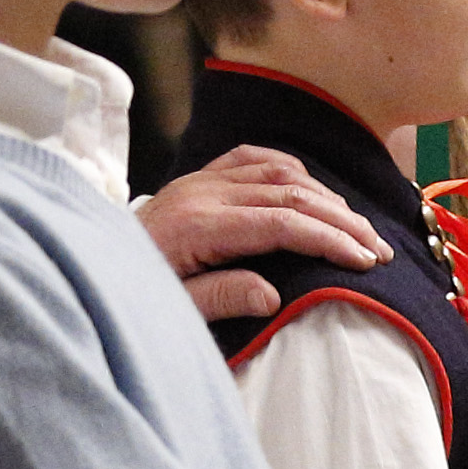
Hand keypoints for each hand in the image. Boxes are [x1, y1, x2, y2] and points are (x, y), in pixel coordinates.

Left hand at [142, 145, 393, 320]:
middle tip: (377, 248)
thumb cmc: (133, 296)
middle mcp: (202, 193)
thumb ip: (221, 299)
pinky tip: (312, 189)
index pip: (280, 223)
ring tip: (356, 226)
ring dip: (323, 195)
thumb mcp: (173, 311)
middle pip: (289, 193)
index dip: (328, 238)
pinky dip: (289, 170)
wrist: (90, 267)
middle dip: (340, 220)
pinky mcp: (197, 178)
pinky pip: (251, 158)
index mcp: (198, 225)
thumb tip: (273, 295)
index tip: (364, 260)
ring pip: (277, 171)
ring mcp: (199, 180)